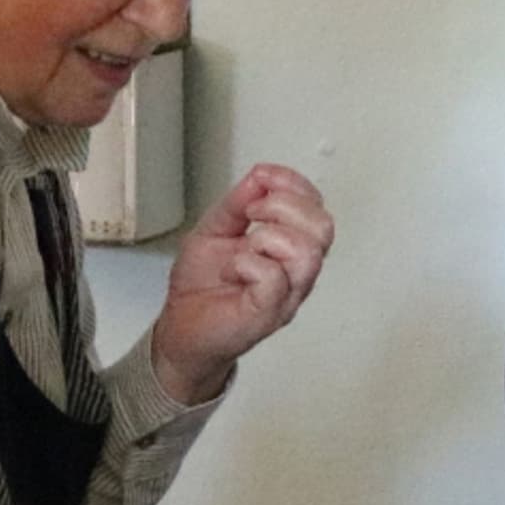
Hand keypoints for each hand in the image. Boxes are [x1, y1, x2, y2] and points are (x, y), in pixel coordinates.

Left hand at [150, 164, 332, 404]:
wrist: (181, 328)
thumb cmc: (203, 285)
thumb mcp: (215, 228)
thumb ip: (237, 202)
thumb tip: (261, 175)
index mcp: (291, 247)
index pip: (317, 208)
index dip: (294, 184)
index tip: (262, 179)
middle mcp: (297, 272)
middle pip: (323, 227)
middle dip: (284, 205)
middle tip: (252, 213)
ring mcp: (286, 295)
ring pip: (306, 253)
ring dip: (269, 236)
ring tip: (245, 244)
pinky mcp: (267, 314)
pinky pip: (274, 279)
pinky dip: (247, 263)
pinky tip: (232, 269)